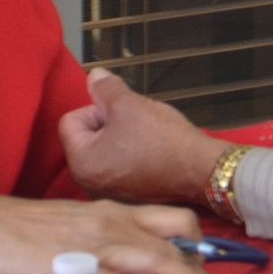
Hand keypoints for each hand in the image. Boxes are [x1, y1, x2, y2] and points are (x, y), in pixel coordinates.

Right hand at [0, 190, 253, 273]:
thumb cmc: (15, 230)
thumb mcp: (68, 229)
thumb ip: (96, 242)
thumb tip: (115, 264)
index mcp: (110, 209)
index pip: (168, 220)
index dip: (197, 243)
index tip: (218, 267)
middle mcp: (113, 220)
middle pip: (178, 239)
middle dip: (212, 269)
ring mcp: (98, 243)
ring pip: (162, 262)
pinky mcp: (78, 267)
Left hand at [60, 68, 228, 208]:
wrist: (201, 172)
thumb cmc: (163, 140)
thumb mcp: (130, 104)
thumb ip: (105, 88)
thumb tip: (93, 76)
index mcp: (82, 164)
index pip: (71, 120)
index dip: (97, 109)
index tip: (123, 114)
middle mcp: (88, 184)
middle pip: (87, 136)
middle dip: (109, 124)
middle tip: (136, 125)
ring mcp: (108, 194)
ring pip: (105, 150)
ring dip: (121, 138)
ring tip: (147, 139)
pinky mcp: (127, 197)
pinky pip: (119, 166)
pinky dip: (132, 156)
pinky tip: (152, 154)